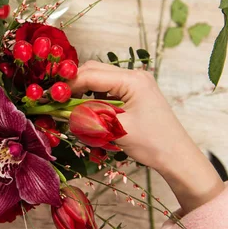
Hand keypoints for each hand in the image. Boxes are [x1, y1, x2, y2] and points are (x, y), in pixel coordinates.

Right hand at [70, 61, 223, 213]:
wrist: (177, 157)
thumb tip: (60, 111)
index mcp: (132, 80)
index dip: (68, 84)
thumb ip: (86, 117)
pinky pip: (107, 90)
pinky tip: (87, 111)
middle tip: (56, 101)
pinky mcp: (134, 94)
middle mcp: (134, 75)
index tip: (50, 96)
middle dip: (73, 85)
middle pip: (93, 71)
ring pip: (98, 80)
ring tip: (68, 108)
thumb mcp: (115, 130)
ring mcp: (135, 83)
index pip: (91, 75)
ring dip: (82, 92)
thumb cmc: (152, 143)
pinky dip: (93, 99)